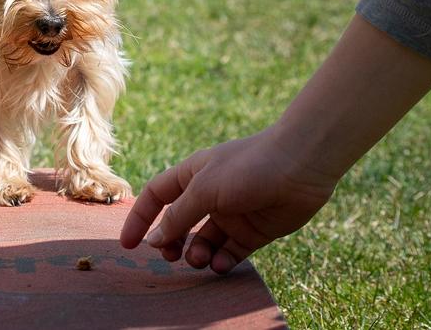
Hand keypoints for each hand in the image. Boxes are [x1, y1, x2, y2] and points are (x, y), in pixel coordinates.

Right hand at [119, 128, 336, 273]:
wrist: (301, 165)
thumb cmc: (248, 167)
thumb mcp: (204, 190)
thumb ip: (178, 217)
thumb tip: (154, 239)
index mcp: (192, 175)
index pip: (156, 197)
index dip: (140, 218)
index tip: (129, 244)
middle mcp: (209, 194)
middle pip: (178, 224)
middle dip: (171, 242)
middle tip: (170, 257)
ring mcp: (231, 213)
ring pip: (203, 241)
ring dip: (197, 253)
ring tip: (199, 259)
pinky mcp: (254, 230)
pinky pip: (230, 252)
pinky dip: (222, 261)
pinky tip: (221, 264)